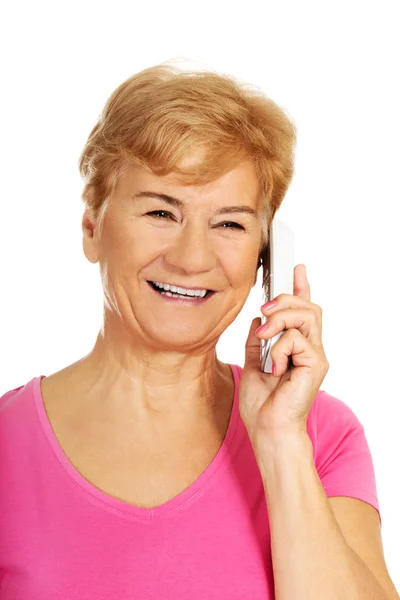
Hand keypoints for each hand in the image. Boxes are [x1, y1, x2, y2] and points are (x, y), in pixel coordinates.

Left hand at [239, 264, 329, 449]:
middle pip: (308, 307)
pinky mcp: (315, 363)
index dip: (301, 288)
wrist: (268, 429)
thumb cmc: (262, 405)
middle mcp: (310, 349)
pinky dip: (278, 348)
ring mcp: (315, 355)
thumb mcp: (251, 365)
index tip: (296, 269)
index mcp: (296, 349)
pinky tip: (274, 368)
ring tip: (264, 335)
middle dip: (285, 300)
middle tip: (264, 310)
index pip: (304, 312)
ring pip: (305, 315)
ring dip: (279, 320)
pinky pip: (295, 338)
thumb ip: (256, 343)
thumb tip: (256, 321)